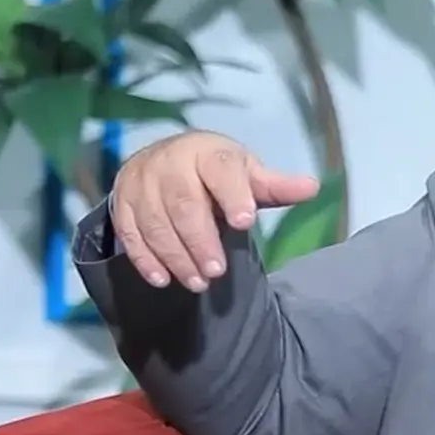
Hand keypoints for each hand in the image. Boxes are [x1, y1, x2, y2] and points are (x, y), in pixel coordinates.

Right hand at [110, 131, 318, 291]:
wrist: (163, 160)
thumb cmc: (215, 174)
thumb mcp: (247, 174)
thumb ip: (275, 186)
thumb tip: (313, 187)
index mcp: (207, 151)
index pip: (221, 170)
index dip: (233, 195)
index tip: (245, 223)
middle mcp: (170, 162)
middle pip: (184, 204)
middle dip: (201, 240)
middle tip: (217, 272)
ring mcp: (140, 182)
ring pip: (155, 222)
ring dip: (176, 256)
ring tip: (197, 282)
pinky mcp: (120, 202)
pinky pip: (129, 232)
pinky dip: (145, 259)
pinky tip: (162, 279)